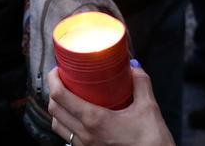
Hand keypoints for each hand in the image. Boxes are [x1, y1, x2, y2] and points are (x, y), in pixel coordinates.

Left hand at [47, 65, 174, 145]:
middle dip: (53, 91)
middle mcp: (85, 134)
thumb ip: (141, 83)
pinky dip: (66, 123)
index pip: (60, 96)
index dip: (53, 79)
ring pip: (57, 125)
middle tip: (62, 80)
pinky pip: (68, 137)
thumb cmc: (152, 141)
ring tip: (67, 98)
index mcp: (94, 120)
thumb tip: (134, 66)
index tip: (57, 70)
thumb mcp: (149, 108)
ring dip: (58, 109)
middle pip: (54, 109)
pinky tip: (78, 117)